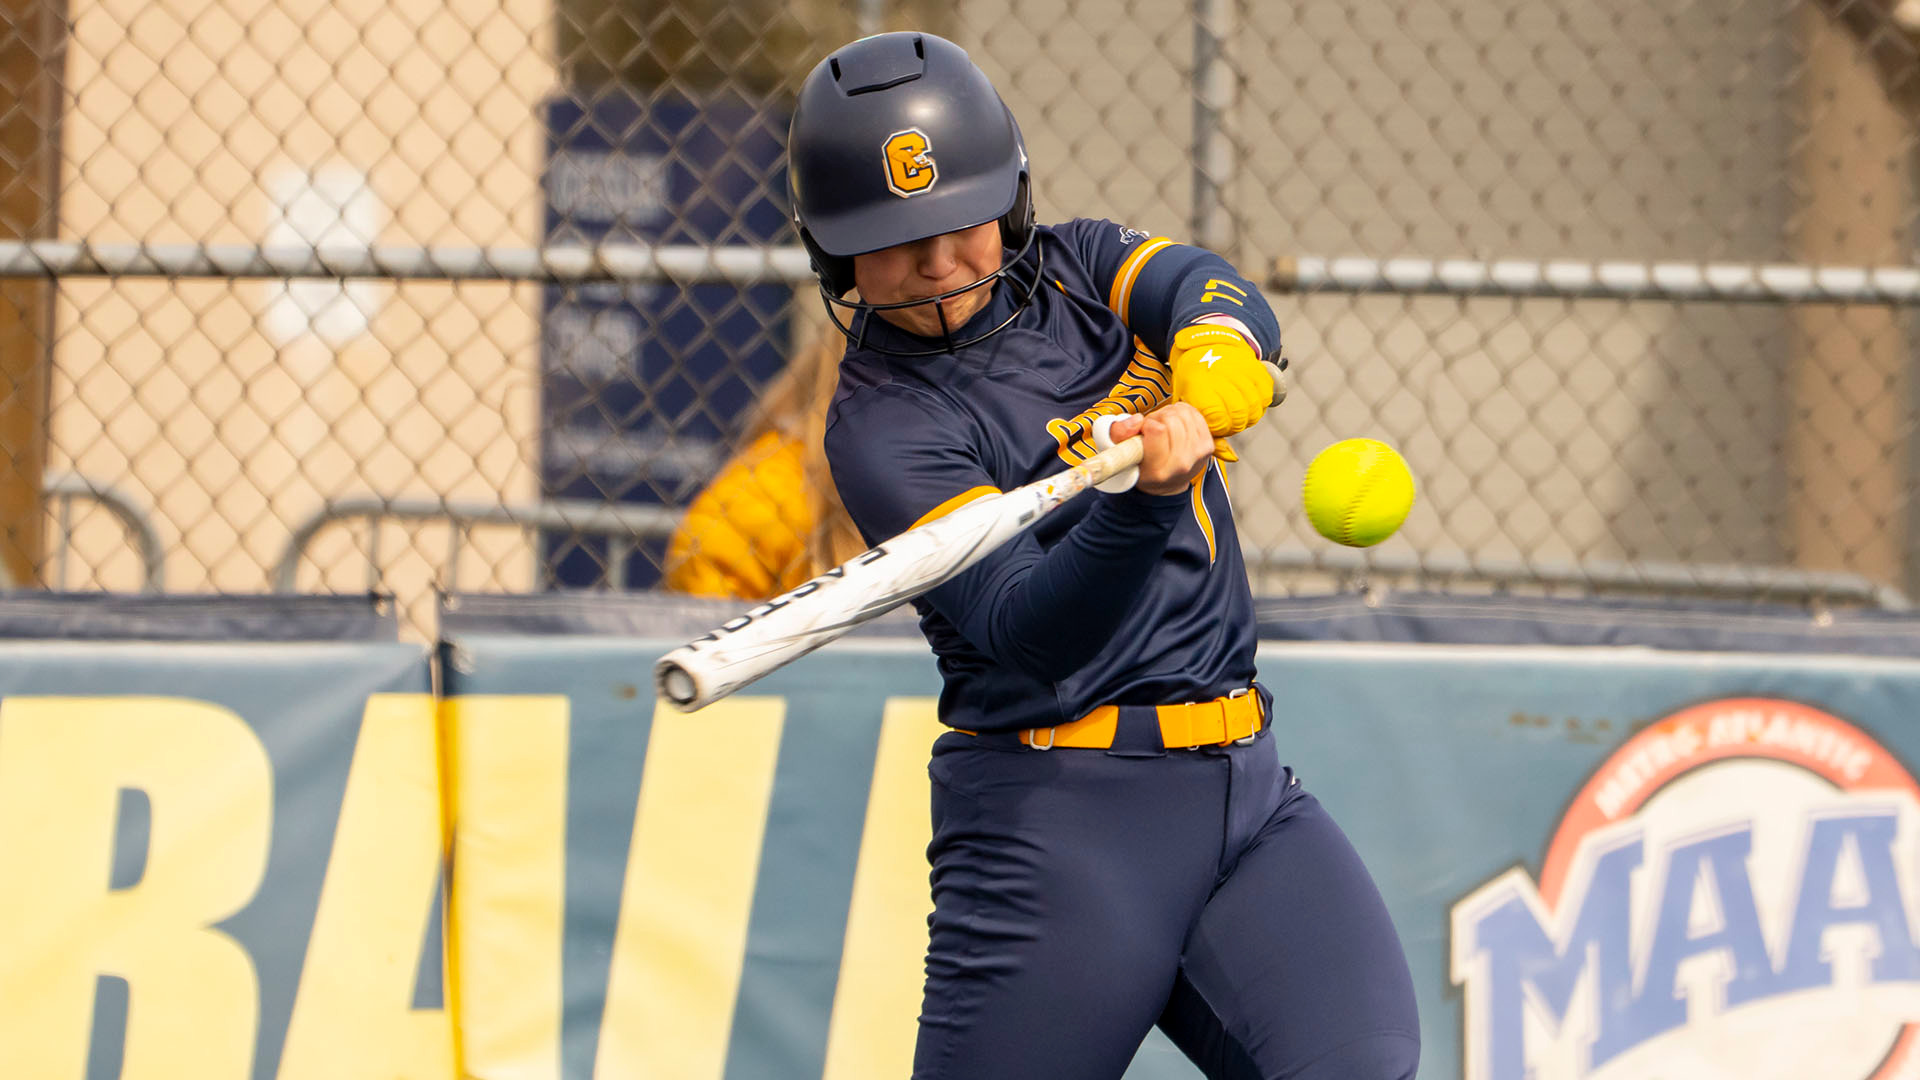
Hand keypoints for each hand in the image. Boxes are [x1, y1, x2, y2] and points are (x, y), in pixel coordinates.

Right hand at [1109, 402, 1214, 495]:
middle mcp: (1181, 464)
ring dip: (1170, 414)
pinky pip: (1194, 413)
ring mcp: (1198, 454)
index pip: (1157, 429)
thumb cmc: (1144, 466)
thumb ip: (1119, 433)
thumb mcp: (1123, 454)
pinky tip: (1176, 424)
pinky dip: (1183, 413)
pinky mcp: (1208, 445)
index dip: (1147, 424)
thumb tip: (1137, 419)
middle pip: (1171, 419)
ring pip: (1183, 413)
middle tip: (1154, 429)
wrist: (1168, 482)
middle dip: (1158, 417)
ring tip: (1164, 427)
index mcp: (1158, 470)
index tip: (1144, 432)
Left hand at [1167, 324, 1269, 461]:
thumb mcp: (1190, 407)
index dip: (1219, 427)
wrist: (1204, 345)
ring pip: (1255, 408)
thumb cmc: (1194, 383)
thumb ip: (1208, 434)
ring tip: (1236, 408)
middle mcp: (1220, 376)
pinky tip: (1248, 398)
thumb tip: (1233, 458)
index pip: (1218, 421)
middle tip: (1227, 417)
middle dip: (1235, 424)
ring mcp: (1239, 369)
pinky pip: (1266, 394)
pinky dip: (1260, 402)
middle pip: (1240, 417)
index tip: (1214, 422)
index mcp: (1198, 387)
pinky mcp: (1255, 366)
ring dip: (1248, 414)